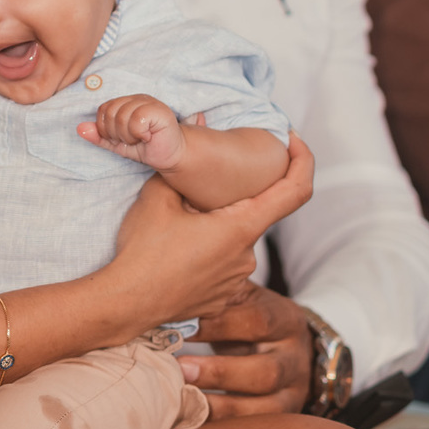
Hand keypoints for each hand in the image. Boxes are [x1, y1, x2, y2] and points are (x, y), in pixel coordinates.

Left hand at [78, 95, 185, 169]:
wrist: (171, 156)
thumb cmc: (146, 147)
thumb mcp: (118, 144)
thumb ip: (100, 136)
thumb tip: (80, 129)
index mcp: (126, 102)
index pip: (103, 109)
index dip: (106, 129)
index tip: (120, 139)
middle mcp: (137, 98)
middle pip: (110, 112)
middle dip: (116, 134)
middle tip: (132, 140)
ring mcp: (149, 102)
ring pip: (122, 117)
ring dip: (128, 136)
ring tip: (141, 139)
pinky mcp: (159, 110)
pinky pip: (136, 120)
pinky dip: (139, 134)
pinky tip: (149, 137)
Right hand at [101, 131, 314, 335]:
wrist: (125, 304)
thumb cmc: (143, 250)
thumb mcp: (158, 197)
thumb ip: (183, 164)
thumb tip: (197, 125)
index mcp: (240, 227)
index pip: (295, 191)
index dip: (303, 160)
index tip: (291, 142)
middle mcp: (247, 257)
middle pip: (249, 216)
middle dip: (223, 203)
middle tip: (187, 199)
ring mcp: (236, 281)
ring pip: (232, 241)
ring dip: (212, 230)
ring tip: (174, 231)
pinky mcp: (222, 298)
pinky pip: (221, 266)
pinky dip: (205, 255)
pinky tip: (175, 256)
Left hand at [178, 283, 313, 418]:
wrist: (287, 345)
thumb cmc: (250, 316)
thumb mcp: (243, 299)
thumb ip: (217, 296)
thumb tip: (171, 293)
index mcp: (286, 320)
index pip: (258, 321)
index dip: (218, 325)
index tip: (180, 327)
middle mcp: (294, 359)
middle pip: (266, 372)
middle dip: (220, 373)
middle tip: (180, 368)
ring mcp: (292, 393)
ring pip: (263, 409)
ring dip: (219, 406)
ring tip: (182, 398)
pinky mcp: (281, 416)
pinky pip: (251, 427)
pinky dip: (220, 424)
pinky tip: (191, 416)